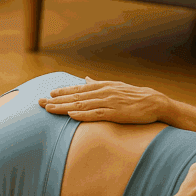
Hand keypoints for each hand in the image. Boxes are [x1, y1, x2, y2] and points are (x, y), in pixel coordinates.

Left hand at [38, 76, 167, 123]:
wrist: (155, 102)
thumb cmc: (135, 96)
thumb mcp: (115, 87)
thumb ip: (99, 84)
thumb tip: (86, 79)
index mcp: (103, 86)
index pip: (78, 89)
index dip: (63, 92)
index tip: (48, 93)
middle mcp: (103, 92)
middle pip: (76, 97)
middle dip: (56, 100)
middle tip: (40, 102)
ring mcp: (109, 103)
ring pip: (82, 105)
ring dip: (64, 107)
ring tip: (49, 109)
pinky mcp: (116, 113)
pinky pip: (96, 114)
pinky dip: (83, 114)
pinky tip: (71, 115)